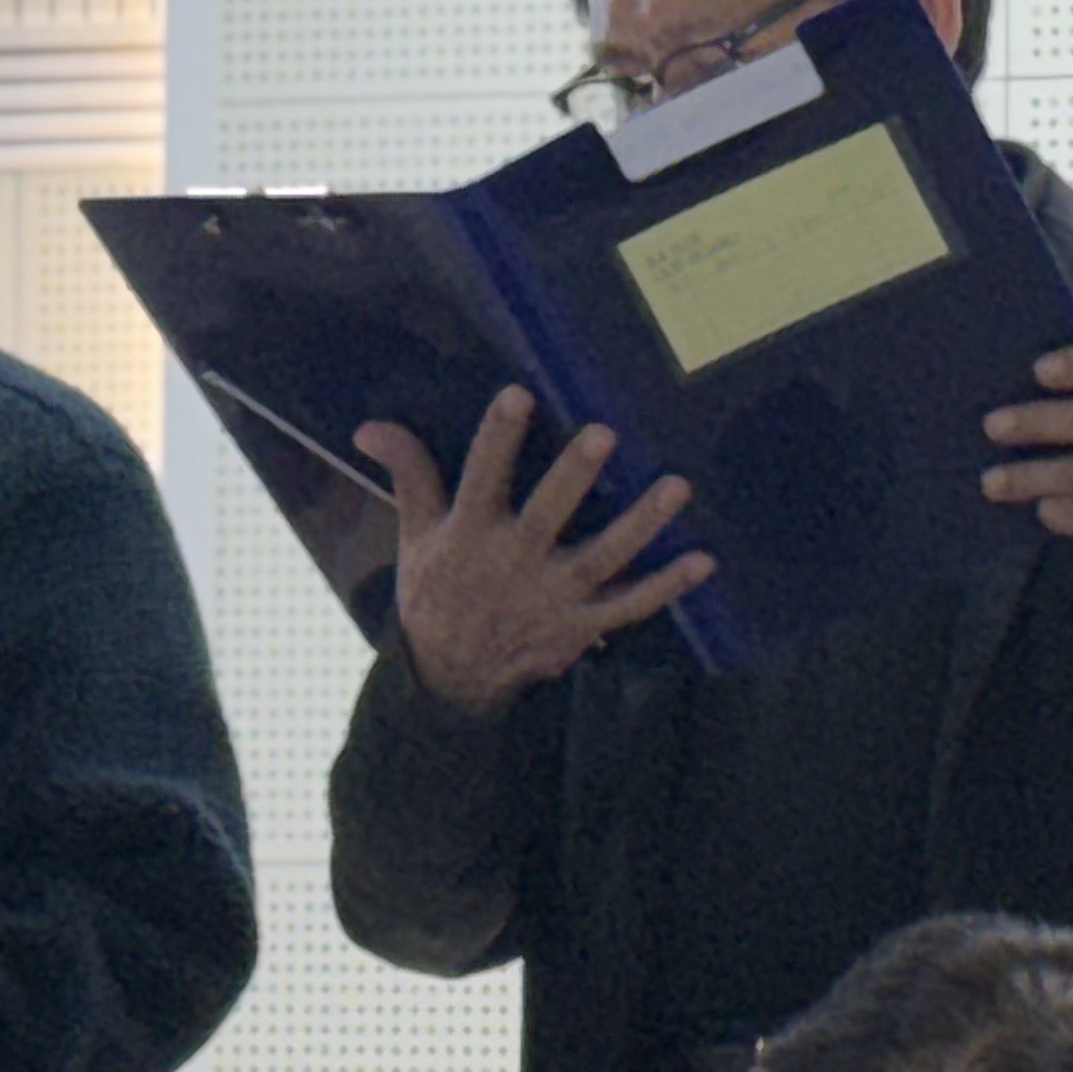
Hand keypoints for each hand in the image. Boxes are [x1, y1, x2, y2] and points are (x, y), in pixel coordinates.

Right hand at [358, 389, 712, 718]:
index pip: (481, 478)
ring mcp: (554, 596)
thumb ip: (408, 475)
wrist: (450, 677)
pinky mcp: (582, 623)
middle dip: (575, 477)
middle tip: (605, 434)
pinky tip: (703, 561)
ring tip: (677, 486)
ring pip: (604, 557)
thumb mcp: (415, 534)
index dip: (498, 438)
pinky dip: (667, 587)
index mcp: (469, 534)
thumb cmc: (438, 591)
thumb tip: (369, 425)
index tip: (518, 394)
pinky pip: (631, 605)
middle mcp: (514, 563)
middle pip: (548, 514)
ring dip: (642, 524)